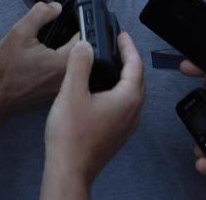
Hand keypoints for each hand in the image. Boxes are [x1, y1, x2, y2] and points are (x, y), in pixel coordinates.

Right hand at [0, 2, 75, 115]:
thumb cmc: (6, 69)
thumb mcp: (19, 33)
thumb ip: (40, 14)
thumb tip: (57, 7)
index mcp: (63, 62)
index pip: (86, 36)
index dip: (79, 22)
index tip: (70, 16)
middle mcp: (70, 76)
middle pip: (84, 49)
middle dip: (74, 35)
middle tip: (59, 29)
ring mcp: (66, 86)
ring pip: (77, 61)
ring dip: (68, 48)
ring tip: (53, 42)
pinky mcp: (60, 91)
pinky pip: (69, 70)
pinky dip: (62, 61)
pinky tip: (47, 57)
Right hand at [42, 33, 144, 196]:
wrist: (69, 170)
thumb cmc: (72, 136)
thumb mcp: (71, 92)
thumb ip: (79, 64)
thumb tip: (85, 46)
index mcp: (128, 99)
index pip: (135, 65)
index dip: (128, 46)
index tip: (120, 35)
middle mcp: (133, 112)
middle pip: (137, 78)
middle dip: (127, 60)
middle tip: (114, 46)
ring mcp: (127, 125)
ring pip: (131, 93)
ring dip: (122, 76)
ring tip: (106, 64)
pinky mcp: (118, 133)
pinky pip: (124, 105)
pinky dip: (117, 91)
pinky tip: (100, 91)